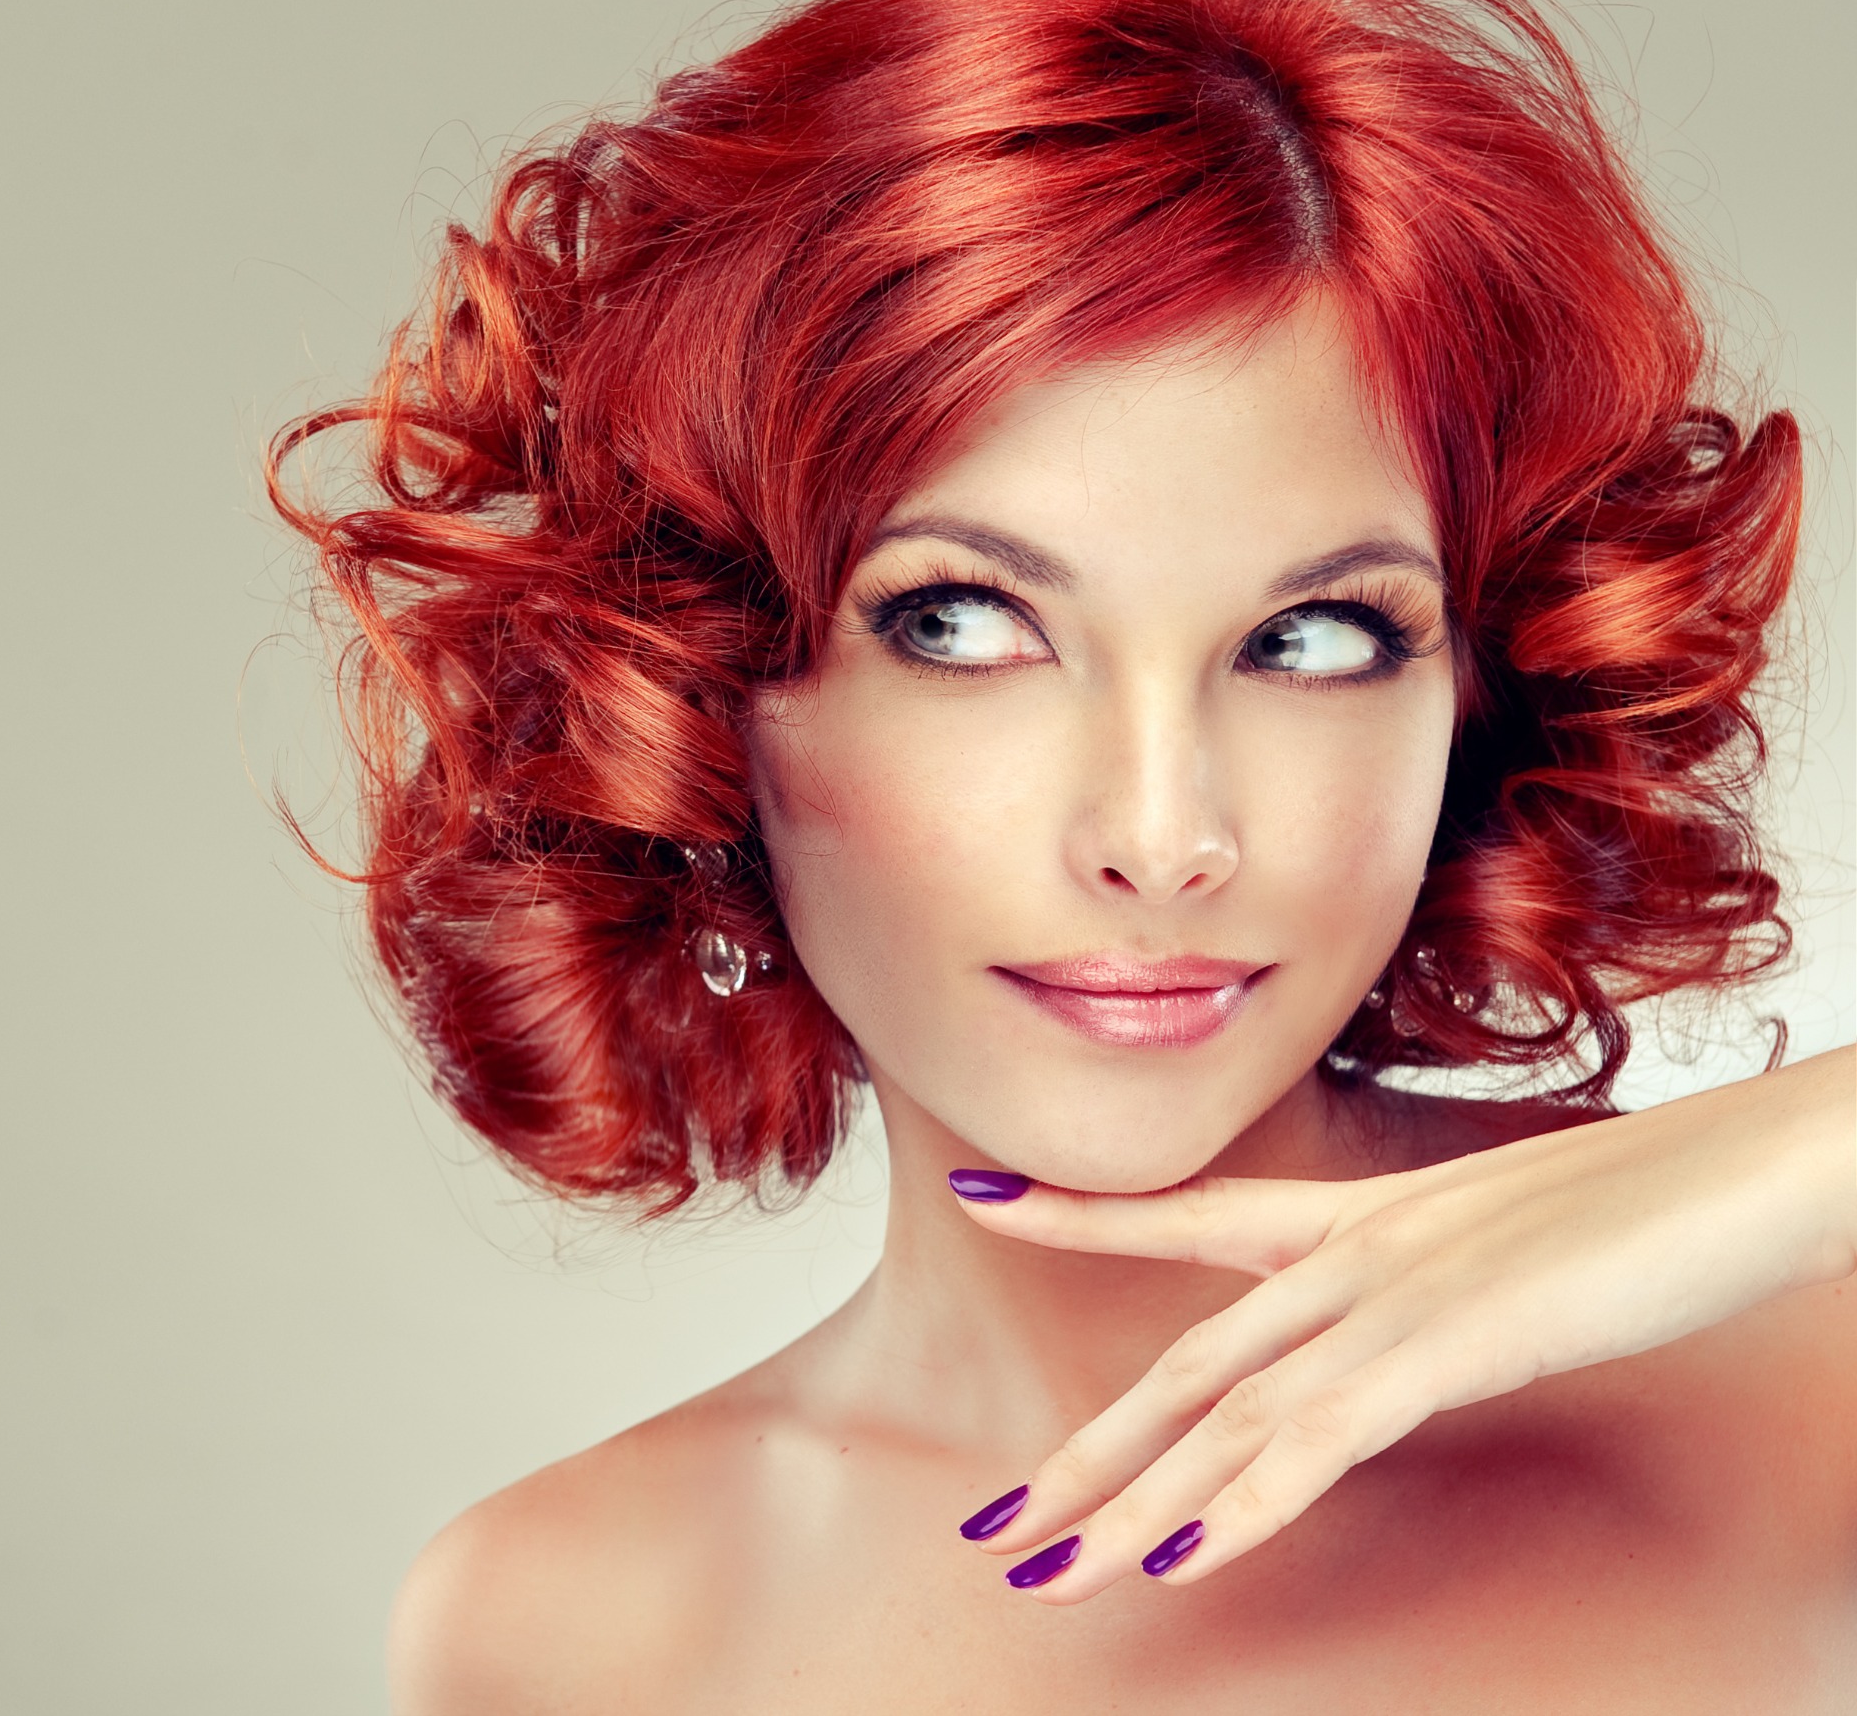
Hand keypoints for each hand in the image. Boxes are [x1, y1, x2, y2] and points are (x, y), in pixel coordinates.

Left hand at [951, 1048, 1855, 1600]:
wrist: (1749, 1166)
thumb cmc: (1650, 1206)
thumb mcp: (1508, 1241)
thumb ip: (1434, 1283)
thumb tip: (1399, 1329)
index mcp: (1365, 1215)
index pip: (1193, 1210)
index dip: (1084, 1209)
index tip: (988, 1196)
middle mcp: (1356, 1249)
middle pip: (1187, 1358)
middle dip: (1089, 1450)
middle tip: (999, 1523)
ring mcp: (1395, 1289)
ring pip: (1229, 1411)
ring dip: (1134, 1502)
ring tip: (1049, 1570)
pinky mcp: (1451, 1336)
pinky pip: (1321, 1436)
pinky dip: (1244, 1502)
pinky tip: (1179, 1557)